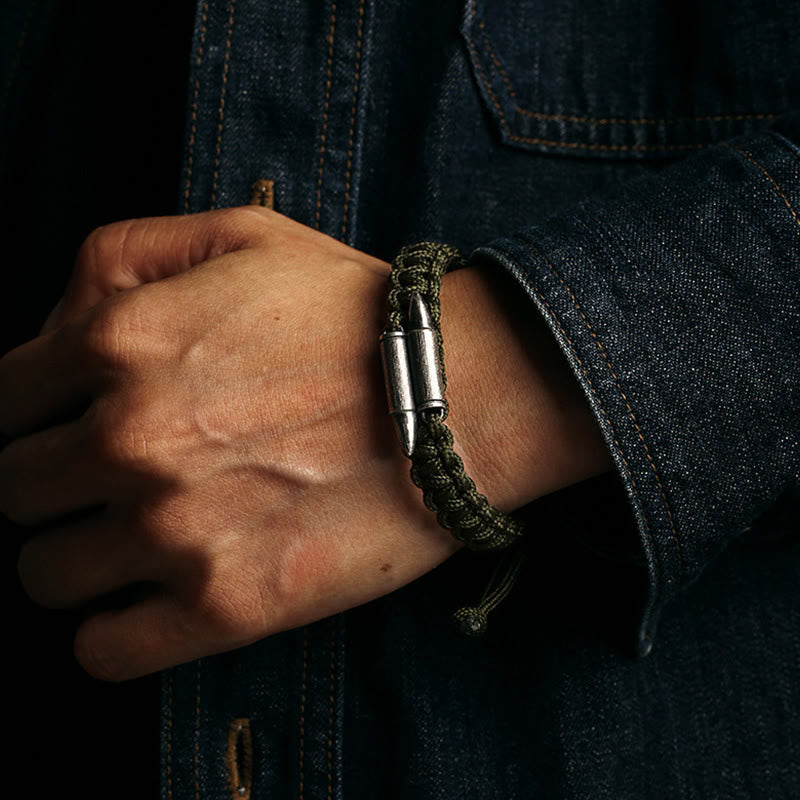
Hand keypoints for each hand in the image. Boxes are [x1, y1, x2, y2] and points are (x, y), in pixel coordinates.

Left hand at [1, 208, 609, 679]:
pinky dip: (112, 632)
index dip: (38, 411)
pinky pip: (104, 651)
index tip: (77, 422)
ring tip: (144, 537)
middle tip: (122, 478)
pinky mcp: (226, 606)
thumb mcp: (242, 234)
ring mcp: (173, 529)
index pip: (3, 401)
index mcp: (121, 342)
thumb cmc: (355, 315)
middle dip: (57, 481)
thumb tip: (51, 331)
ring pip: (45, 573)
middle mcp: (130, 438)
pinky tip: (153, 601)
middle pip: (16, 488)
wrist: (460, 395)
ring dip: (80, 555)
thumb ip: (121, 257)